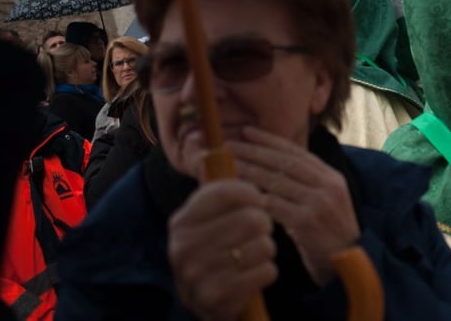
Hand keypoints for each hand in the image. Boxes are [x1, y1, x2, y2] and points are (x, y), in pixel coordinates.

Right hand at [168, 179, 277, 319]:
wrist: (208, 301)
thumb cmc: (218, 251)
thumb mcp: (208, 220)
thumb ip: (216, 191)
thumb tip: (218, 149)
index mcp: (182, 220)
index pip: (228, 191)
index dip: (252, 193)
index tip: (256, 200)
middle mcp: (184, 246)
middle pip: (252, 218)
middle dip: (264, 225)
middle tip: (258, 232)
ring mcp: (197, 274)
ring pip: (262, 245)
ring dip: (266, 250)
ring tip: (253, 254)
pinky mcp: (215, 298)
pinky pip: (265, 272)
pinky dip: (268, 272)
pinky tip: (255, 274)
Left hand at [229, 127, 360, 283]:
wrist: (348, 262)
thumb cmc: (330, 237)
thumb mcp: (326, 203)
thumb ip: (306, 186)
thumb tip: (274, 170)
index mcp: (331, 177)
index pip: (297, 152)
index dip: (270, 140)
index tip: (247, 132)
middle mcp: (327, 185)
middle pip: (284, 162)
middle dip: (254, 151)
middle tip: (228, 145)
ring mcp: (319, 202)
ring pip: (276, 181)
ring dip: (248, 171)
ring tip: (227, 166)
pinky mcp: (308, 221)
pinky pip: (275, 206)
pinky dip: (255, 199)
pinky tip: (237, 195)